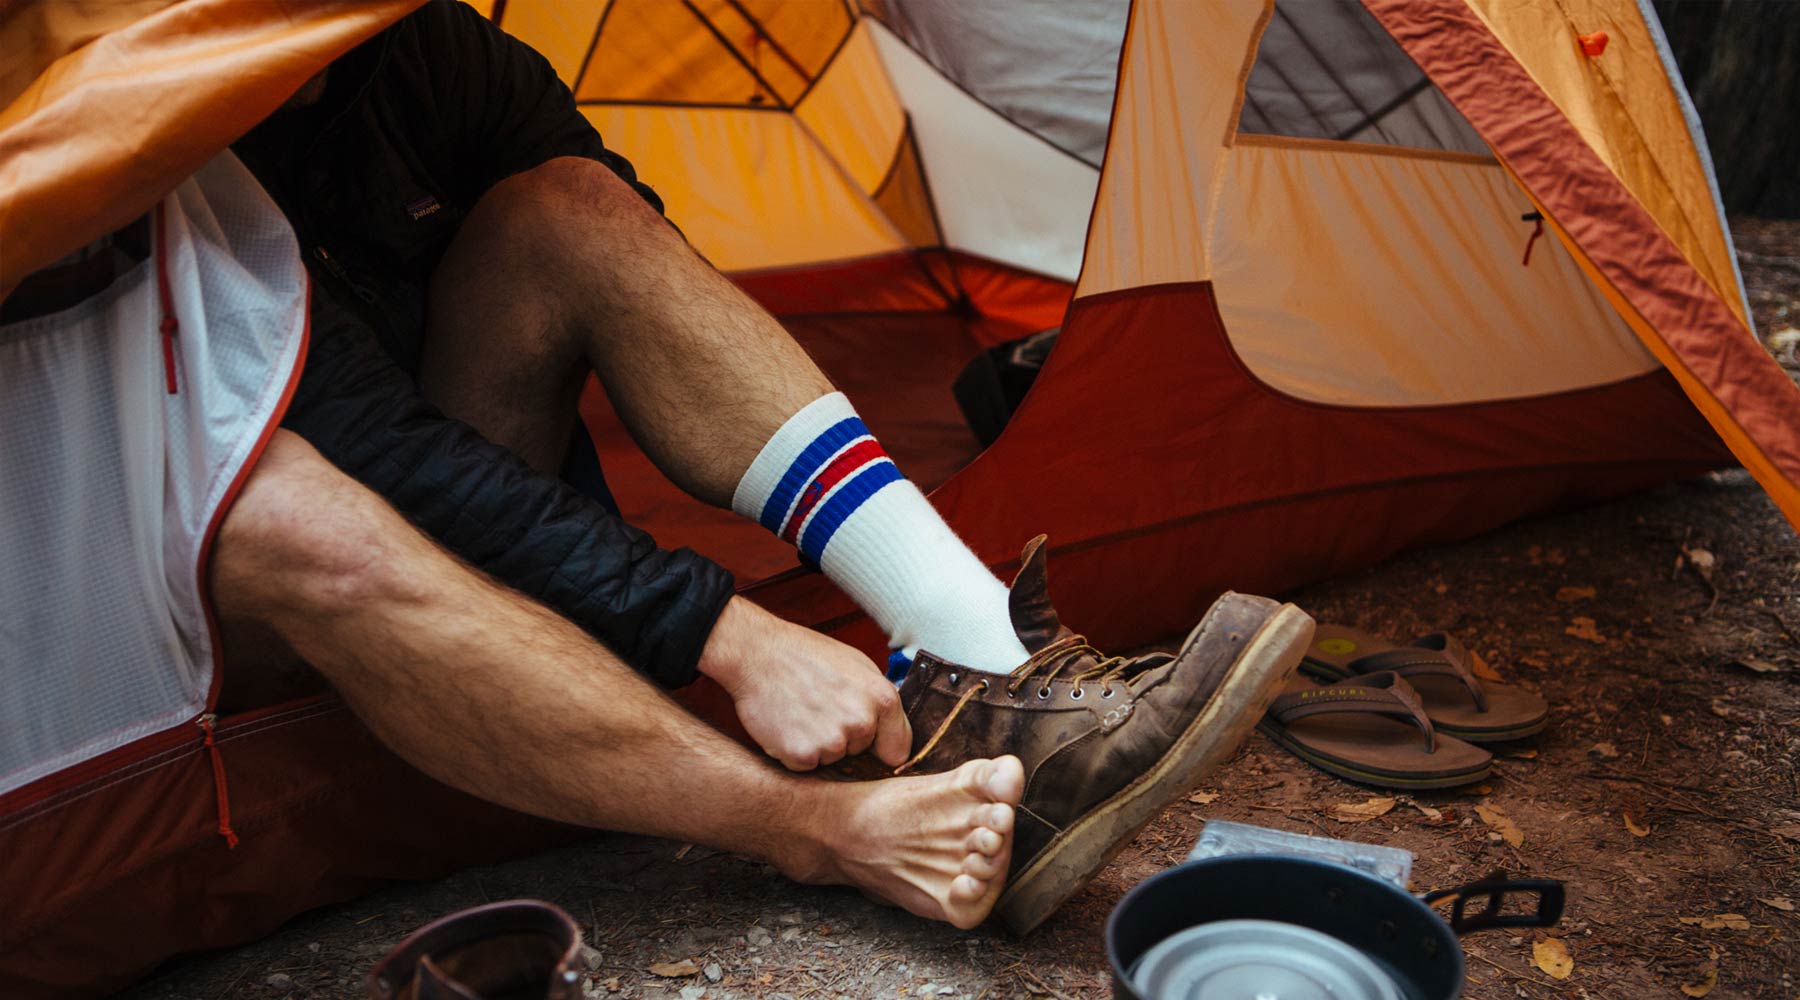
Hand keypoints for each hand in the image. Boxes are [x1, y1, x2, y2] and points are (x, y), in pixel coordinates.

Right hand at [698, 597, 910, 770]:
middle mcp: (862, 723)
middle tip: (820, 709)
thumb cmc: (806, 655)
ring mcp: (832, 741)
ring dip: (818, 745)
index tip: (868, 742)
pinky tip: (787, 724)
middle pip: (860, 753)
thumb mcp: (857, 665)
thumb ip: (878, 700)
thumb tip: (891, 730)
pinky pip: (806, 765)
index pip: (898, 749)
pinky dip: (795, 751)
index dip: (880, 746)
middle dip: (844, 738)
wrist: (757, 653)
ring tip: (802, 712)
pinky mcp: (802, 755)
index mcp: (883, 699)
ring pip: (832, 759)